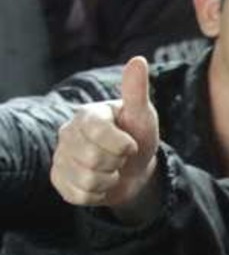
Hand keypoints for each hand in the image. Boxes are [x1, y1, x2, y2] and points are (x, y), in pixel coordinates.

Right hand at [50, 57, 160, 212]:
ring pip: (87, 179)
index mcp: (87, 115)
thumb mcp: (143, 115)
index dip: (122, 144)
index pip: (98, 133)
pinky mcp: (59, 179)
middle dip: (117, 163)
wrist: (135, 168)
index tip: (131, 144)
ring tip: (112, 169)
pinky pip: (79, 195)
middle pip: (93, 159)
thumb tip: (138, 60)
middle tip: (121, 158)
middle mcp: (67, 133)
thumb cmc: (138, 136)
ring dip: (109, 180)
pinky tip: (101, 182)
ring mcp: (61, 156)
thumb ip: (137, 91)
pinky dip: (98, 195)